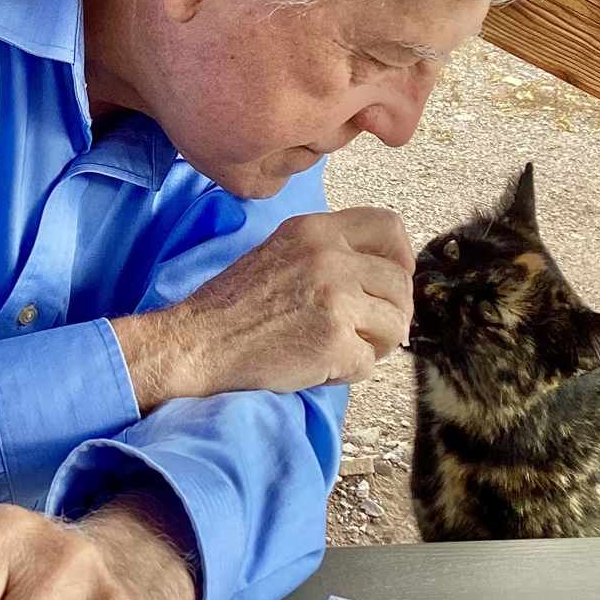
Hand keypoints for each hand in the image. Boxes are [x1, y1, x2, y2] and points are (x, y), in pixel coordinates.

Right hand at [110, 207, 414, 410]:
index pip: (390, 227)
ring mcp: (335, 299)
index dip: (400, 258)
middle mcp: (330, 258)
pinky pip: (370, 363)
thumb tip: (380, 270)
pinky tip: (321, 366)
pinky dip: (350, 372)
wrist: (198, 342)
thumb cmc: (232, 304)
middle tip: (370, 330)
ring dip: (377, 344)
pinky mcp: (334, 342)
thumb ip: (328, 251)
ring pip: (396, 324)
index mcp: (316, 229)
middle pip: (400, 282)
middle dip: (393, 311)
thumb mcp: (280, 250)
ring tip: (344, 349)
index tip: (391, 282)